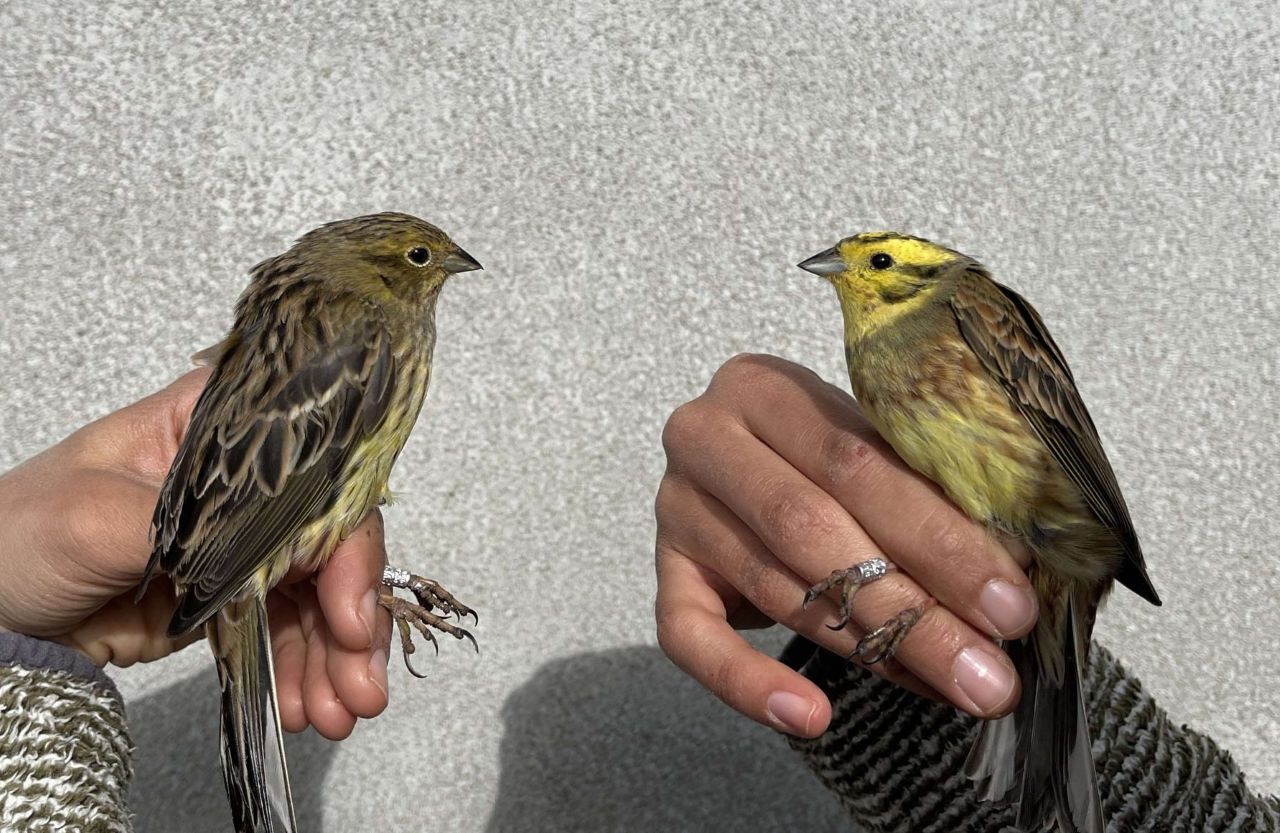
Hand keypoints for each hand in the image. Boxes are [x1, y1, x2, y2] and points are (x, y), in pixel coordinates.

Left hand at [0, 370, 392, 739]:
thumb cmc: (15, 534)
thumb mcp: (93, 517)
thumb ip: (192, 529)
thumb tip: (285, 551)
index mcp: (217, 432)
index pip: (313, 473)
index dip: (344, 539)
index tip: (348, 611)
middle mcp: (243, 481)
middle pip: (329, 538)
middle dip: (353, 615)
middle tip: (360, 682)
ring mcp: (241, 541)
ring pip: (317, 593)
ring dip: (335, 655)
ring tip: (338, 711)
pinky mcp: (230, 597)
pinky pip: (285, 632)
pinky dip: (303, 670)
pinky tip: (306, 705)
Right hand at [654, 354, 1037, 736]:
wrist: (743, 462)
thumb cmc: (822, 458)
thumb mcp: (868, 447)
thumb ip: (922, 497)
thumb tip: (1009, 582)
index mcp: (763, 387)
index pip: (854, 461)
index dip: (937, 535)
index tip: (1010, 602)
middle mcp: (704, 437)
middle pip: (811, 526)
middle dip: (910, 605)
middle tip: (985, 670)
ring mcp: (675, 506)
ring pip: (774, 585)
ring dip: (867, 648)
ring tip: (946, 689)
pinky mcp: (662, 573)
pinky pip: (689, 638)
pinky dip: (747, 682)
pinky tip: (809, 715)